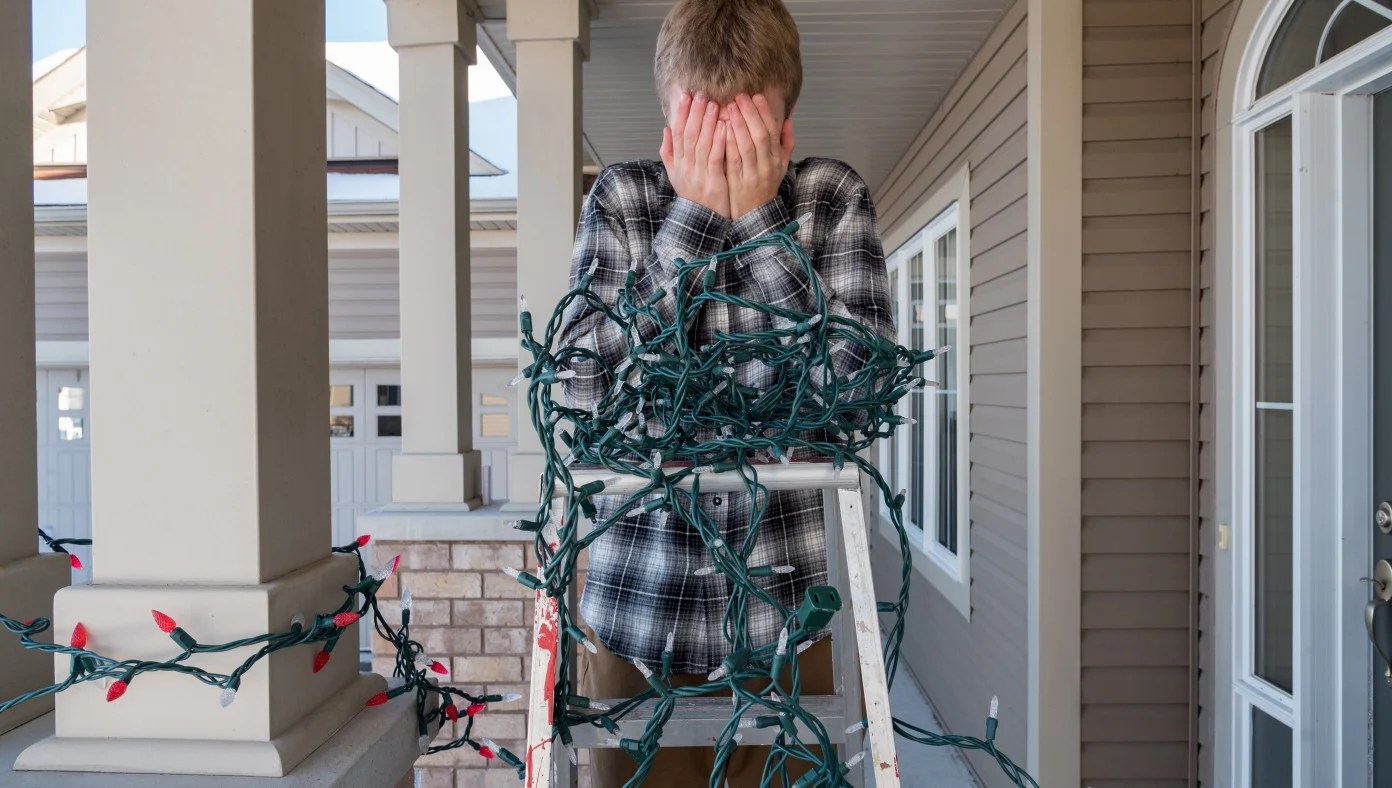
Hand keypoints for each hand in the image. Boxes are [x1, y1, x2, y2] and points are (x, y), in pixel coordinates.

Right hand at [659, 91, 729, 218]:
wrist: (700, 220)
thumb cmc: (692, 194)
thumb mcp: (675, 173)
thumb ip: (669, 152)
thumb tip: (666, 129)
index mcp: (677, 162)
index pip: (676, 133)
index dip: (680, 113)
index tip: (684, 95)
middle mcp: (685, 166)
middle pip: (688, 135)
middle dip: (693, 113)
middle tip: (700, 94)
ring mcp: (698, 174)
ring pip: (701, 144)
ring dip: (707, 122)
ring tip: (713, 104)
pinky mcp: (713, 181)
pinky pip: (715, 158)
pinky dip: (718, 141)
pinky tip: (724, 126)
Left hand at [725, 93, 793, 220]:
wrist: (756, 214)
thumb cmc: (766, 186)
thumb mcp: (781, 165)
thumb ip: (785, 143)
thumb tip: (788, 120)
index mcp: (776, 158)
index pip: (772, 131)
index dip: (765, 112)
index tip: (756, 96)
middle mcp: (766, 165)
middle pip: (760, 135)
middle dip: (750, 114)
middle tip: (740, 96)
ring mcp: (752, 174)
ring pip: (747, 146)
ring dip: (739, 124)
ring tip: (730, 107)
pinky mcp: (738, 182)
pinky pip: (734, 160)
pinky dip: (729, 143)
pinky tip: (722, 128)